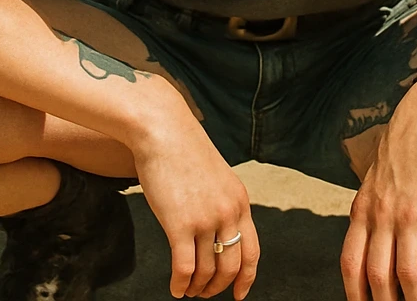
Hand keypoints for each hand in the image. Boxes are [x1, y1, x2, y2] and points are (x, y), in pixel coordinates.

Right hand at [133, 121, 260, 298]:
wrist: (164, 131)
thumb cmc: (183, 150)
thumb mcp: (217, 177)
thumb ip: (222, 203)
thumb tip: (217, 232)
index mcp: (240, 201)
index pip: (252, 251)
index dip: (247, 278)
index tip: (240, 294)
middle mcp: (228, 213)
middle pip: (231, 266)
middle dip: (218, 287)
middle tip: (205, 293)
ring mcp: (206, 219)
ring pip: (207, 270)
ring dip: (197, 286)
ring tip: (188, 290)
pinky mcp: (180, 223)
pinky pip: (184, 267)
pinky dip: (180, 284)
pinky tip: (175, 288)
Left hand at [342, 79, 416, 300]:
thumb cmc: (407, 145)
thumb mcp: (376, 178)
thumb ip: (373, 210)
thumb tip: (375, 242)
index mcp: (362, 209)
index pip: (350, 262)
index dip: (355, 293)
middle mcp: (381, 215)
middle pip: (376, 274)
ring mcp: (408, 214)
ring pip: (406, 272)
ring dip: (416, 300)